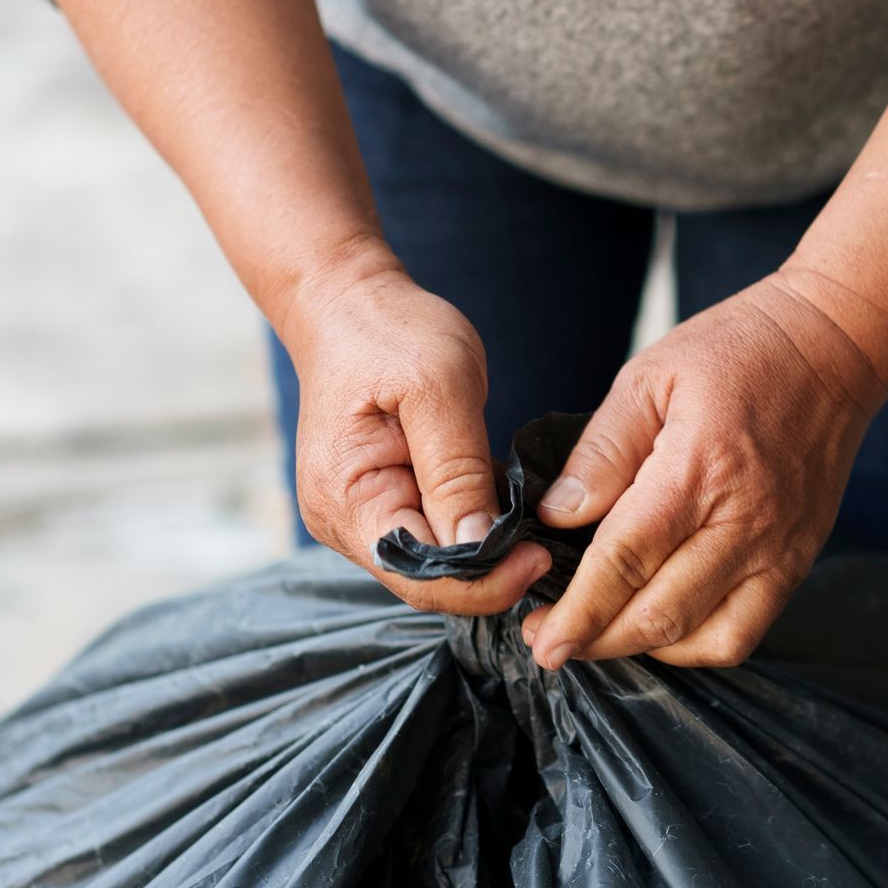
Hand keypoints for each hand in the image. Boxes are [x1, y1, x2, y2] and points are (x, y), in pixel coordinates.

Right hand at [284, 245, 550, 611]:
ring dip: (482, 554)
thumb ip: (457, 471)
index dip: (485, 580)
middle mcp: (341, 522)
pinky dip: (468, 531)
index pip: (420, 577)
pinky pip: (430, 539)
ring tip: (528, 527)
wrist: (351, 305)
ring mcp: (357, 518)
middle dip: (488, 573)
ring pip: (432, 568)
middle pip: (426, 582)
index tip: (540, 556)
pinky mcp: (379, 507)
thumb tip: (481, 545)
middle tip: (546, 547)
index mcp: (346, 498)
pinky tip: (500, 511)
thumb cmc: (392, 333)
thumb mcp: (438, 389)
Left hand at [521, 271, 887, 667]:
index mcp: (697, 470)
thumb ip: (602, 451)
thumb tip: (556, 514)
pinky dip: (696, 645)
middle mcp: (743, 523)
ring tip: (599, 635)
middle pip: (659, 614)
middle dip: (596, 640)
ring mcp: (777, 550)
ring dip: (642, 649)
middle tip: (550, 643)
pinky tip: (660, 626)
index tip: (541, 640)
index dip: (578, 611)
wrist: (834, 347)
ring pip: (702, 638)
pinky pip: (744, 632)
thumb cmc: (737, 353)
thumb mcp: (649, 378)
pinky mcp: (797, 561)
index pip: (624, 562)